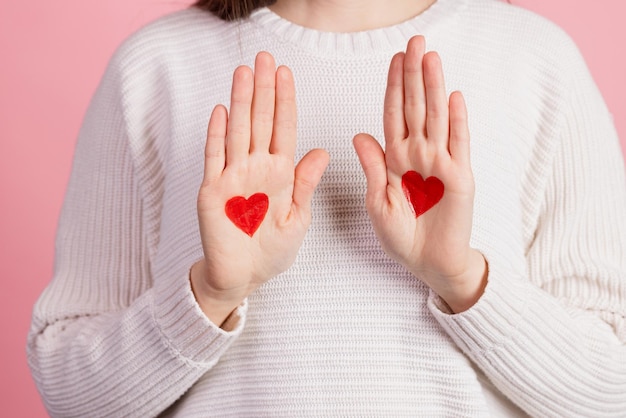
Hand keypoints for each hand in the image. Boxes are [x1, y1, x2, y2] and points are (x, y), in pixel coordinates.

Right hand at [192, 52, 328, 324]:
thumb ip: (305, 184)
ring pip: (238, 131)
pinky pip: (214, 158)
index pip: (284, 128)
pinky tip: (220, 110)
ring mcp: (233, 176)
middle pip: (260, 121)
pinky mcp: (212, 191)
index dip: (285, 100)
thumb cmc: (272, 250)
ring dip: (241, 101)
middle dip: (263, 89)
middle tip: (264, 57)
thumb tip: (322, 151)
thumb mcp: (298, 217)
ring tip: (244, 72)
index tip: (286, 73)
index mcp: (280, 173)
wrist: (244, 276)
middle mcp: (256, 168)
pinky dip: (216, 134)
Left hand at [353, 36, 485, 312]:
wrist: (428, 263)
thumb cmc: (401, 236)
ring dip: (433, 87)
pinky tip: (454, 96)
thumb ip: (372, 168)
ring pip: (436, 118)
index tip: (394, 59)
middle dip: (413, 75)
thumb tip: (359, 134)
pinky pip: (458, 144)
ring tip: (431, 58)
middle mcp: (417, 154)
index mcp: (394, 159)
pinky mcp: (460, 177)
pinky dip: (457, 121)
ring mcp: (440, 163)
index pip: (394, 114)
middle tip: (414, 42)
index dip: (394, 87)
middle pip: (415, 107)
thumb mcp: (377, 203)